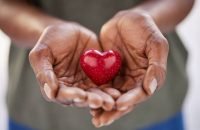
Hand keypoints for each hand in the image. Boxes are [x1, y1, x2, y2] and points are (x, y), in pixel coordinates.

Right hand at [29, 22, 114, 108]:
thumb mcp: (41, 53)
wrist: (68, 31)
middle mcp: (72, 88)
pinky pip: (105, 85)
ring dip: (103, 99)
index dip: (71, 96)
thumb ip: (44, 72)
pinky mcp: (98, 77)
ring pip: (95, 94)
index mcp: (56, 86)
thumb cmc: (50, 41)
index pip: (62, 95)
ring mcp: (86, 84)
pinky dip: (111, 90)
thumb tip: (50, 93)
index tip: (80, 95)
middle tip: (100, 101)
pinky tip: (117, 92)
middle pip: (81, 98)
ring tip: (111, 100)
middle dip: (91, 100)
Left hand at [91, 10, 168, 126]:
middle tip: (101, 120)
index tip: (119, 105)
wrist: (128, 20)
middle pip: (124, 100)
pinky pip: (101, 85)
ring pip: (111, 96)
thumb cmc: (146, 30)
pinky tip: (86, 99)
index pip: (140, 93)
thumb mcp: (156, 44)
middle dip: (113, 110)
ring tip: (93, 116)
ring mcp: (120, 78)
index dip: (131, 100)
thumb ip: (156, 66)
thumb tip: (150, 89)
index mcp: (148, 77)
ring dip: (102, 106)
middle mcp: (133, 81)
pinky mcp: (107, 73)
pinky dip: (95, 93)